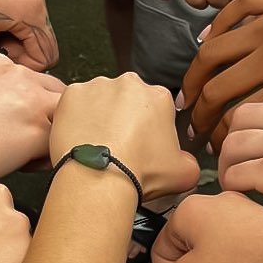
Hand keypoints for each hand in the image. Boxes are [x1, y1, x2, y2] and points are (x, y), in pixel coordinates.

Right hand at [0, 56, 63, 177]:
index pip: (33, 81)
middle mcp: (19, 76)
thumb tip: (4, 117)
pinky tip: (24, 164)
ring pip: (64, 116)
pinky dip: (46, 157)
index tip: (16, 123)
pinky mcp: (38, 129)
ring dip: (53, 134)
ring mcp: (32, 101)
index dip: (30, 104)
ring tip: (30, 153)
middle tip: (30, 140)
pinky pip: (58, 143)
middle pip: (56, 93)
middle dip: (49, 116)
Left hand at [49, 73, 198, 200]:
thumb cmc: (138, 172)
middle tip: (118, 144)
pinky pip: (74, 104)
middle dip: (123, 118)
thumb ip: (190, 161)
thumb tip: (186, 163)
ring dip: (98, 116)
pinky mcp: (72, 93)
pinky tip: (79, 139)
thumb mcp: (184, 173)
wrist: (100, 178)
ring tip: (96, 144)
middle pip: (126, 99)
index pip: (156, 107)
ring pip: (99, 99)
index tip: (142, 142)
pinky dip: (75, 119)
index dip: (149, 127)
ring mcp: (99, 86)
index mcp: (159, 97)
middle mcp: (130, 84)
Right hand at [180, 0, 262, 148]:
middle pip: (217, 90)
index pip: (239, 119)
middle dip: (198, 115)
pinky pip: (233, 12)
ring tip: (187, 93)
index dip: (220, 138)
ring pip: (213, 52)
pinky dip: (214, 29)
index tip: (215, 147)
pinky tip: (207, 44)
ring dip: (193, 76)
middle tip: (193, 127)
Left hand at [218, 94, 262, 230]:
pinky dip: (232, 187)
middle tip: (234, 165)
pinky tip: (242, 198)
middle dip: (233, 142)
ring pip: (232, 143)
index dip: (253, 128)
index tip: (250, 146)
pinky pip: (234, 172)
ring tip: (235, 184)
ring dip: (228, 165)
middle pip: (243, 116)